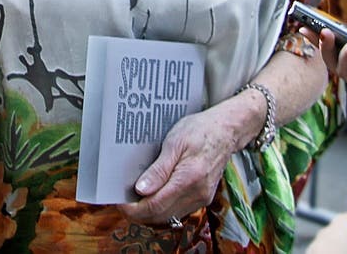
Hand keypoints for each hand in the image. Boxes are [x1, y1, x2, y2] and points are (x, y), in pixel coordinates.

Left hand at [119, 103, 238, 224]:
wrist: (226, 130)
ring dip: (150, 211)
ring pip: (168, 216)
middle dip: (138, 212)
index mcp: (189, 178)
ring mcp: (201, 198)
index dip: (133, 208)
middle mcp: (197, 194)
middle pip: (160, 215)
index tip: (120, 201)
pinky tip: (154, 194)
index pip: (154, 206)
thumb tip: (141, 190)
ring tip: (135, 196)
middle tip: (123, 198)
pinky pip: (178, 210)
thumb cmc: (200, 130)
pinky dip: (163, 207)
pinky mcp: (203, 198)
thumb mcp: (175, 141)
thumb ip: (159, 168)